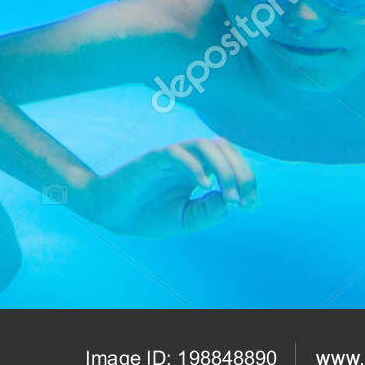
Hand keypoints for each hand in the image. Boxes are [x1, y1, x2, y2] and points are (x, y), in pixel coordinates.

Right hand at [79, 138, 256, 236]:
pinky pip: (178, 153)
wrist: (113, 215)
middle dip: (242, 172)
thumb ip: (208, 211)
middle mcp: (187, 159)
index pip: (230, 161)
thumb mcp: (186, 219)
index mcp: (197, 171)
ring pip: (205, 144)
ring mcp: (170, 157)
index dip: (247, 179)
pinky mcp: (152, 159)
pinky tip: (204, 185)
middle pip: (223, 147)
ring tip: (229, 195)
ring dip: (225, 168)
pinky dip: (196, 166)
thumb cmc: (147, 215)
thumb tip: (230, 200)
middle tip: (246, 200)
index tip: (251, 205)